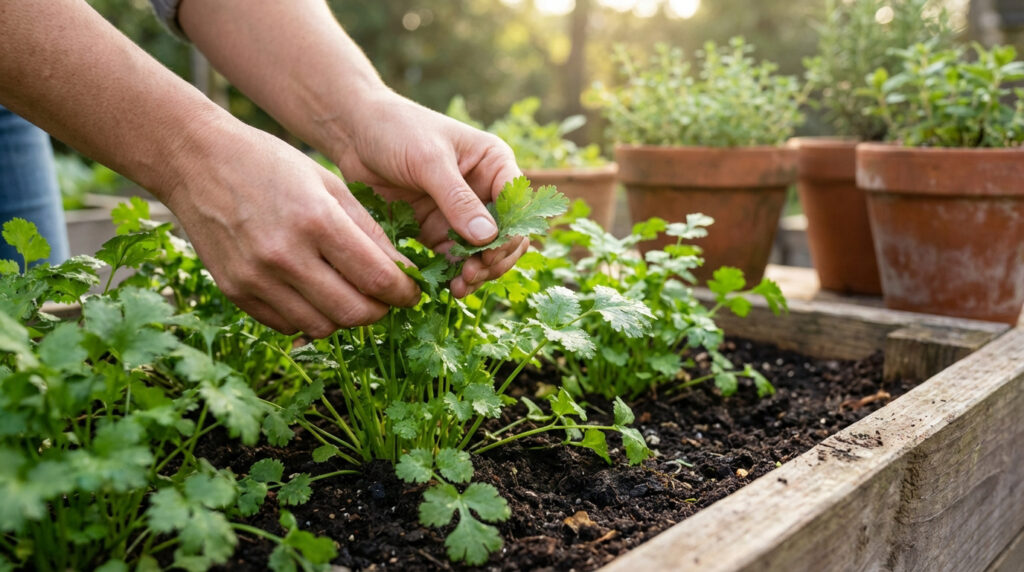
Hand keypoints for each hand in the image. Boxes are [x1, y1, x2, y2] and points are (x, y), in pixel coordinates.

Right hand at [163, 119, 420, 337]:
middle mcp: (285, 255)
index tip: (413, 291)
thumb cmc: (270, 164)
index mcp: (316, 220)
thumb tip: (402, 273)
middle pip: (354, 312)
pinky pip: (288, 325)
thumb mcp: (329, 183)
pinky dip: (311, 317)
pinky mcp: (235, 292)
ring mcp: (256, 278)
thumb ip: (368, 230)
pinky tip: (315, 294)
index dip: (404, 292)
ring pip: (323, 327)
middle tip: (386, 299)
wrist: (195, 161)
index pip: (377, 279)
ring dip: (346, 317)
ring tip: (351, 295)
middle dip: (380, 310)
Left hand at [327, 92, 527, 297]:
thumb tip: (487, 237)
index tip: (489, 254)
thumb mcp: (428, 159)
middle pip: (505, 236)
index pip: (517, 206)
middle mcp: (483, 191)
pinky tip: (447, 288)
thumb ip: (457, 198)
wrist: (354, 132)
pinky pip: (453, 260)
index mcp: (494, 164)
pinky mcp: (436, 230)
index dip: (509, 234)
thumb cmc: (396, 129)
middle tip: (472, 275)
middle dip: (494, 259)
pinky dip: (453, 275)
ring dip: (477, 273)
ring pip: (481, 254)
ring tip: (460, 288)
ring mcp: (460, 214)